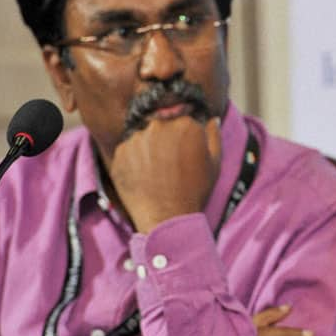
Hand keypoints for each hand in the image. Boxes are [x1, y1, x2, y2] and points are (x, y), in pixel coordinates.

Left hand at [109, 117, 220, 232]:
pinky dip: (134, 161)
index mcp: (186, 124)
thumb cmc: (195, 190)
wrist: (167, 216)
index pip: (183, 123)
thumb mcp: (214, 162)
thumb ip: (214, 135)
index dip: (185, 140)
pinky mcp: (120, 151)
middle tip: (170, 166)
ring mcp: (137, 138)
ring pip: (144, 138)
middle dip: (165, 141)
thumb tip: (213, 119)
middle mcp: (160, 125)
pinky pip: (128, 151)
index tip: (184, 156)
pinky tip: (143, 177)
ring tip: (155, 173)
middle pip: (162, 127)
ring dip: (148, 150)